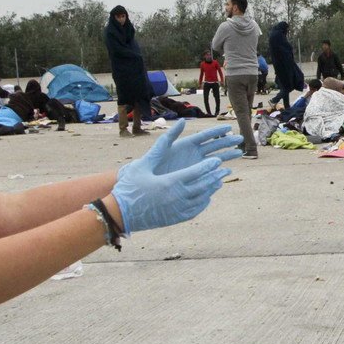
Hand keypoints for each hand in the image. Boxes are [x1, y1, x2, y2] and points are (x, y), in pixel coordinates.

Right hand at [110, 151, 229, 234]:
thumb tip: (180, 124)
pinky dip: (204, 201)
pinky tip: (206, 196)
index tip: (217, 160)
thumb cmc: (130, 185)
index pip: (197, 172)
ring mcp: (177, 210)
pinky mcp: (176, 219)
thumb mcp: (144, 163)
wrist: (120, 214)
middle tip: (223, 169)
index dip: (209, 166)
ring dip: (211, 188)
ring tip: (218, 181)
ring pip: (202, 198)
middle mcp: (177, 197)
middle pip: (203, 185)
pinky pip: (196, 210)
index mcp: (170, 182)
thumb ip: (163, 143)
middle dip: (214, 176)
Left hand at [142, 119, 242, 174]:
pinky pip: (211, 172)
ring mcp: (197, 165)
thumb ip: (172, 134)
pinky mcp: (197, 176)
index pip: (206, 135)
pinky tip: (229, 171)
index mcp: (187, 144)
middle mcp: (194, 153)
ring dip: (228, 155)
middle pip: (214, 145)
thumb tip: (183, 120)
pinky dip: (220, 171)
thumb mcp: (162, 148)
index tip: (229, 127)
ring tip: (240, 153)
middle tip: (240, 139)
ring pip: (216, 158)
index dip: (217, 131)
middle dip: (228, 141)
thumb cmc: (153, 165)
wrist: (150, 184)